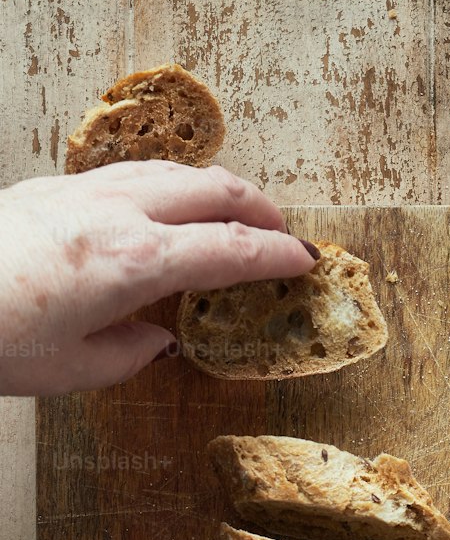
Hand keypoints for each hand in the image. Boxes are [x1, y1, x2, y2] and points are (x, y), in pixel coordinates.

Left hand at [0, 161, 315, 394]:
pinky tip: (168, 207)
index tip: (305, 261)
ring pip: (173, 172)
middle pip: (212, 190)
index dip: (276, 255)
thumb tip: (160, 343)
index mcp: (136, 262)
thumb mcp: (76, 367)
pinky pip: (133, 175)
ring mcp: (84, 193)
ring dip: (216, 189)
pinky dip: (171, 187)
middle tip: (282, 233)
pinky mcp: (54, 189)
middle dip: (259, 208)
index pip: (229, 250)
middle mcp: (118, 215)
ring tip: (235, 213)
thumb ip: (132, 352)